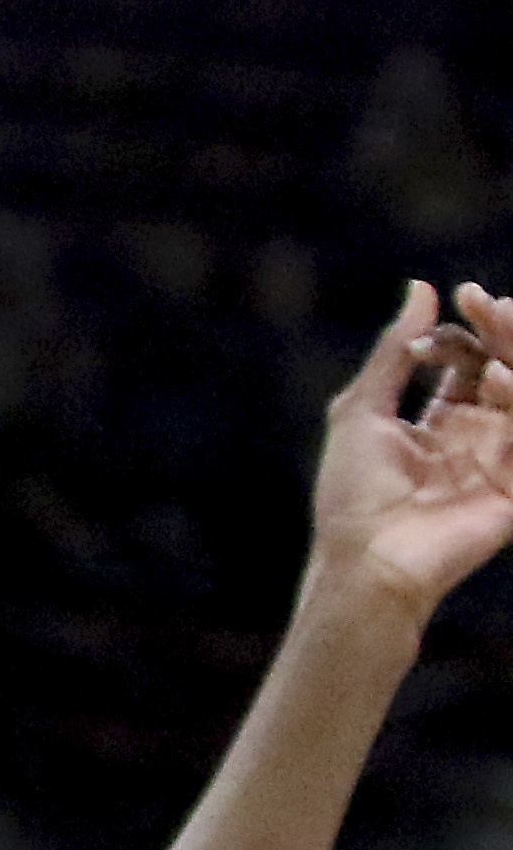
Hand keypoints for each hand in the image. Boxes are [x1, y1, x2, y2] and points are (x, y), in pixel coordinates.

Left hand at [314, 280, 512, 622]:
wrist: (365, 560)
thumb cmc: (352, 494)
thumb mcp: (362, 412)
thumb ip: (394, 354)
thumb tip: (420, 290)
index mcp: (441, 422)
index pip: (470, 362)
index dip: (467, 331)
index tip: (459, 300)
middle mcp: (477, 437)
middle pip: (507, 370)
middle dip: (505, 332)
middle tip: (491, 303)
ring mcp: (500, 461)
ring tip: (494, 345)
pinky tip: (498, 380)